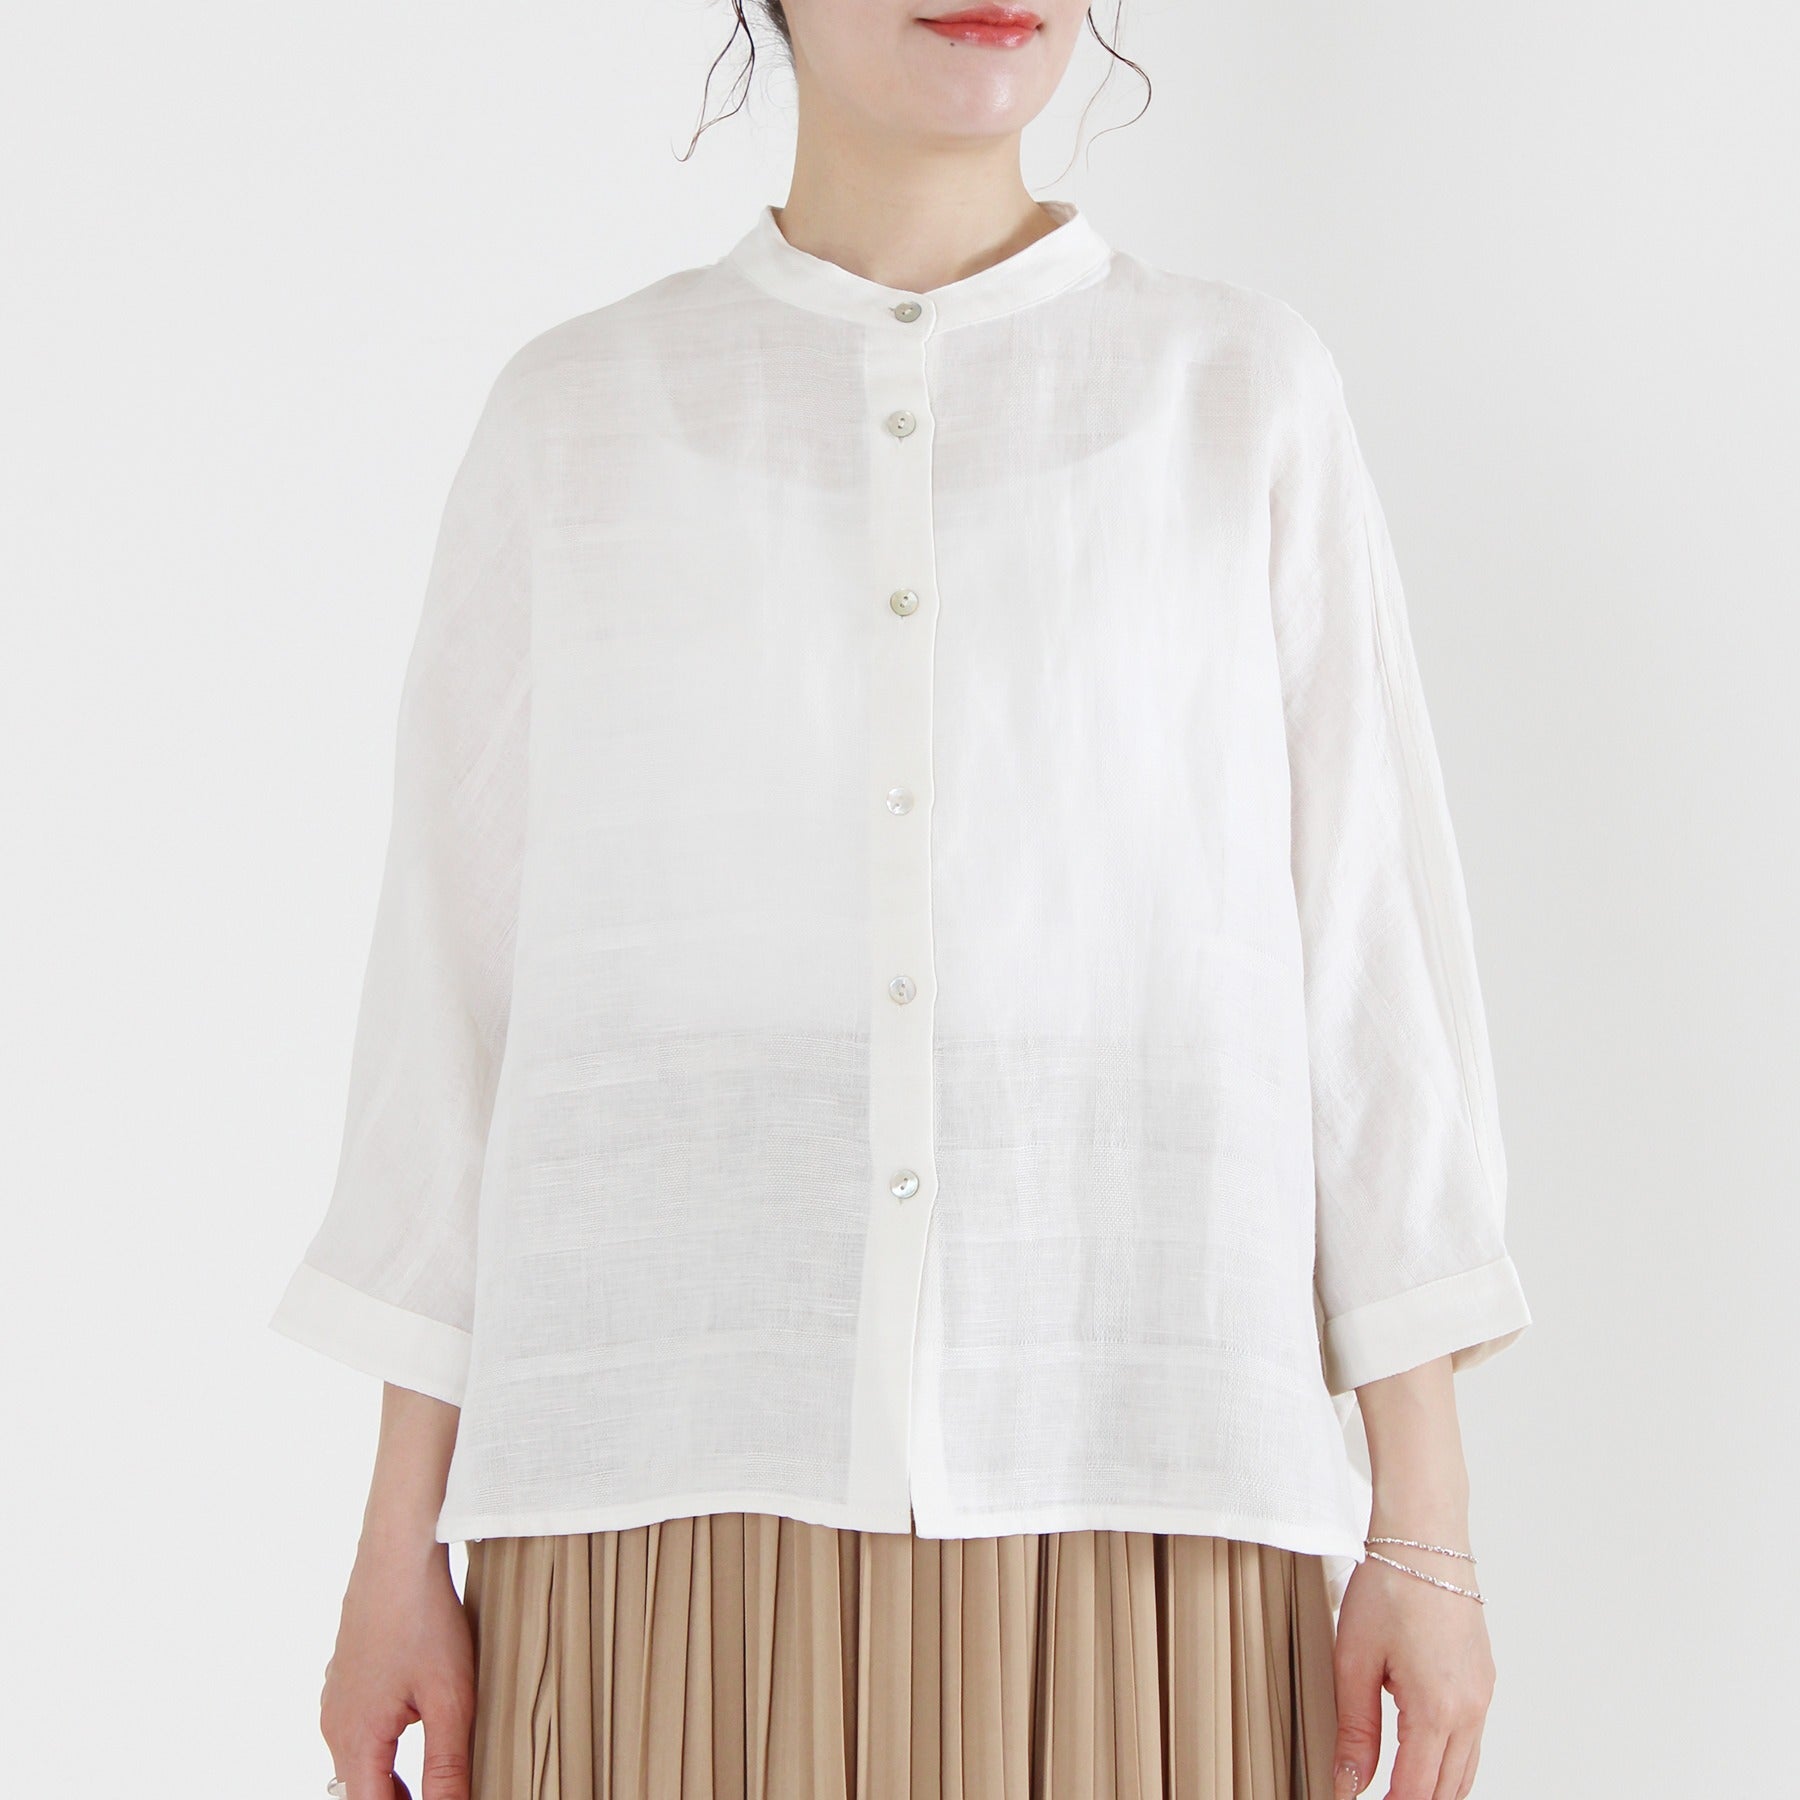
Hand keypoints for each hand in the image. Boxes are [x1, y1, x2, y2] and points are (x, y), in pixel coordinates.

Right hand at [320, 1535, 474, 1799]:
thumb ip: (447, 1767)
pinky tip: (414, 1730)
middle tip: (441, 1794)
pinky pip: (357, 1730)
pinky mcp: (344, 1679)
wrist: (397, 1553)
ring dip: (390, 1780)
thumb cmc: (424, 1618)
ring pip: (359, 1762)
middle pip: (362, 1791)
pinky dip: (382, 1748)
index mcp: (356, 1741)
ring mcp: (335, 1700)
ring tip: (430, 1783)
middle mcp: (335, 1726)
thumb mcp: (450, 1699)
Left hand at [1330, 1547, 1494, 1799]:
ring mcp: (1483, 1695)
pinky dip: (1449, 1761)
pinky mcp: (1484, 1680)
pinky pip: (1473, 1740)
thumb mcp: (1354, 1661)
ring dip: (1436, 1788)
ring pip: (1466, 1770)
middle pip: (1448, 1790)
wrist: (1424, 1538)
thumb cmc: (1389, 1586)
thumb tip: (1349, 1784)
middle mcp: (1470, 1710)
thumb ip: (1354, 1731)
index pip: (1418, 1793)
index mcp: (1437, 1711)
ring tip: (1398, 1787)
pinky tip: (1421, 1755)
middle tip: (1380, 1797)